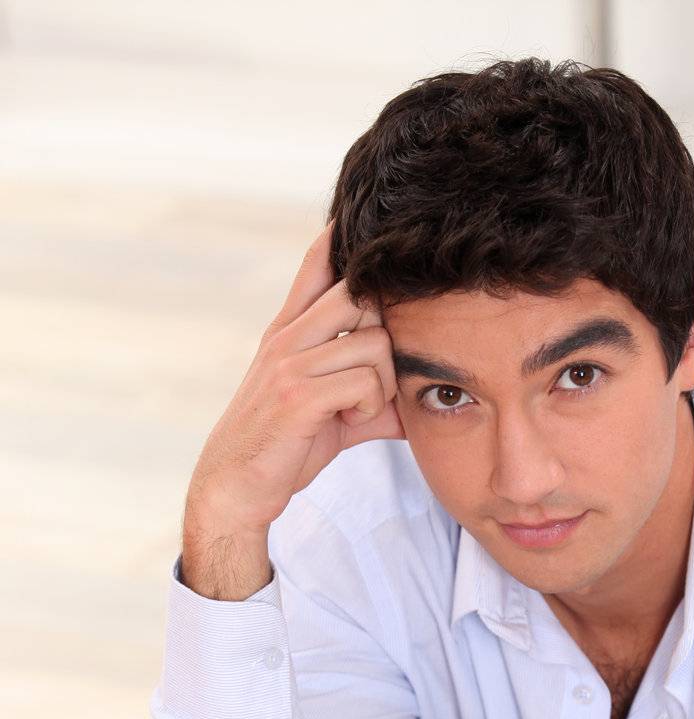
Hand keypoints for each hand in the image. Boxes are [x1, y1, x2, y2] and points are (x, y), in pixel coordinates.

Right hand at [186, 215, 404, 543]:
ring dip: (382, 383)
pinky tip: (351, 423)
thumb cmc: (284, 448)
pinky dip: (370, 407)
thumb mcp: (328, 412)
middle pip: (361, 293)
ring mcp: (290, 362)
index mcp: (290, 331)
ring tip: (360, 410)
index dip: (341, 238)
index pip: (317, 264)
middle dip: (387, 333)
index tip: (358, 216)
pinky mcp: (297, 394)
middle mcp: (287, 336)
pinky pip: (364, 381)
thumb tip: (419, 402)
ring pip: (373, 343)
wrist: (235, 488)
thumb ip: (369, 395)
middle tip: (379, 375)